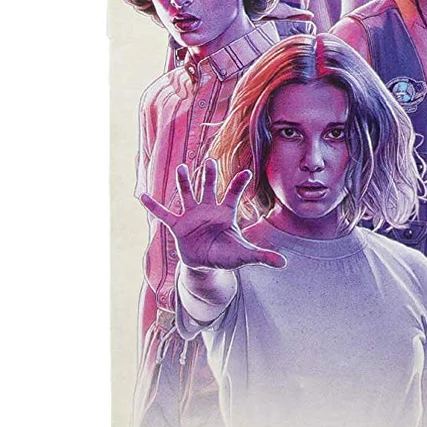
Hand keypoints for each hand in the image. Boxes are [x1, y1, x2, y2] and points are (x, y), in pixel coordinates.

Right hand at [139, 160, 286, 270]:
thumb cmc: (227, 255)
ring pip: (188, 195)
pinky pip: (164, 214)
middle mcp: (208, 210)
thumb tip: (283, 263)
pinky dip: (154, 207)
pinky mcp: (178, 226)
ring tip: (181, 167)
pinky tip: (143, 196)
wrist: (206, 264)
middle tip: (209, 161)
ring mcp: (192, 216)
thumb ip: (262, 256)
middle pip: (209, 189)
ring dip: (184, 183)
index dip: (238, 184)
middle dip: (209, 176)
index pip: (233, 195)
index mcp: (225, 214)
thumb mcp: (244, 256)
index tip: (246, 171)